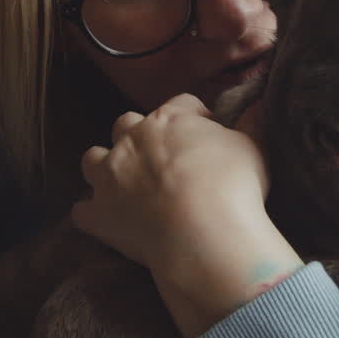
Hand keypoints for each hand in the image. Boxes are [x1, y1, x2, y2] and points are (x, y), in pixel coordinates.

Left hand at [72, 94, 302, 337]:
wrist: (203, 234)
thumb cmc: (232, 186)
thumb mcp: (252, 148)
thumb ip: (249, 126)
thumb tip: (256, 105)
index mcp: (169, 120)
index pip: (180, 104)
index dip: (194, 117)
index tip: (207, 133)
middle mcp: (132, 140)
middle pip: (125, 124)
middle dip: (138, 136)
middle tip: (162, 158)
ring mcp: (110, 177)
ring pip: (91, 159)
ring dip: (103, 167)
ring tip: (123, 182)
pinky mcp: (99, 214)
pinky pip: (82, 211)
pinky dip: (92, 214)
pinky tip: (108, 220)